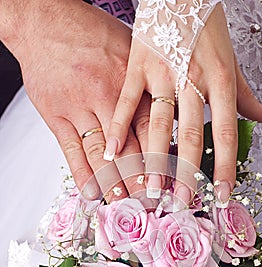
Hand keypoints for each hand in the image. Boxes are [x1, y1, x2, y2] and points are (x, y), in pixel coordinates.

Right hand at [2, 0, 149, 200]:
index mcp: (130, 83)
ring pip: (101, 155)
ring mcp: (80, 108)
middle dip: (140, 179)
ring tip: (124, 203)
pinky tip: (91, 191)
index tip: (168, 181)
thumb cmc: (89, 33)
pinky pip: (70, 151)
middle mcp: (107, 98)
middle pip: (129, 149)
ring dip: (113, 182)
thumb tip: (169, 109)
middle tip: (149, 202)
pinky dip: (81, 174)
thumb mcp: (130, 49)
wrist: (44, 20)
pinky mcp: (57, 115)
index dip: (161, 160)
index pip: (151, 131)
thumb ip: (147, 82)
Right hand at [106, 3, 261, 207]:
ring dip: (155, 159)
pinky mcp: (137, 64)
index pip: (226, 131)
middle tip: (182, 201)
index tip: (222, 193)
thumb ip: (246, 96)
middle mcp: (192, 78)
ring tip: (151, 188)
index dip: (225, 165)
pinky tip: (112, 152)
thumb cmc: (206, 26)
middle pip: (192, 133)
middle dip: (187, 172)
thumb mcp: (232, 62)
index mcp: (219, 79)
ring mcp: (163, 72)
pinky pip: (127, 100)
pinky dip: (119, 127)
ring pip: (160, 123)